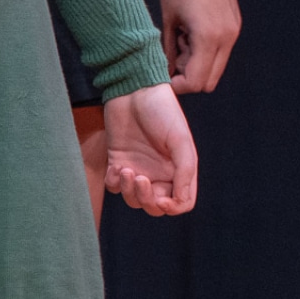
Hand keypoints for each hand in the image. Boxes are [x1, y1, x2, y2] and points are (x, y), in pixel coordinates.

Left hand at [102, 83, 198, 214]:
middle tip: (140, 178)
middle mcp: (160, 172)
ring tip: (126, 169)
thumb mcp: (180, 140)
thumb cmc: (162, 111)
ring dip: (129, 190)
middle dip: (146, 198)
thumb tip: (182, 201)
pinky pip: (114, 187)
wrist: (133, 91)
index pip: (182, 202)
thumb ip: (185, 170)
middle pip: (154, 205)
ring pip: (133, 199)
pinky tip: (117, 165)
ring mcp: (139, 168)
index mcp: (179, 168)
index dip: (173, 207)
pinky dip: (114, 182)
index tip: (162, 199)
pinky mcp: (117, 162)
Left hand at [160, 0, 241, 92]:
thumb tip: (161, 72)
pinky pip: (220, 50)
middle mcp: (228, 37)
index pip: (196, 82)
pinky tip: (188, 32)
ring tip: (178, 41)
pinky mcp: (233, 22)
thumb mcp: (163, 17)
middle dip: (187, 77)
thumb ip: (165, 51)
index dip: (175, 85)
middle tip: (168, 58)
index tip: (157, 75)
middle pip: (209, 81)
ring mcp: (233, 30)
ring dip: (195, 64)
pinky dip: (203, 51)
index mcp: (209, 37)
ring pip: (215, 67)